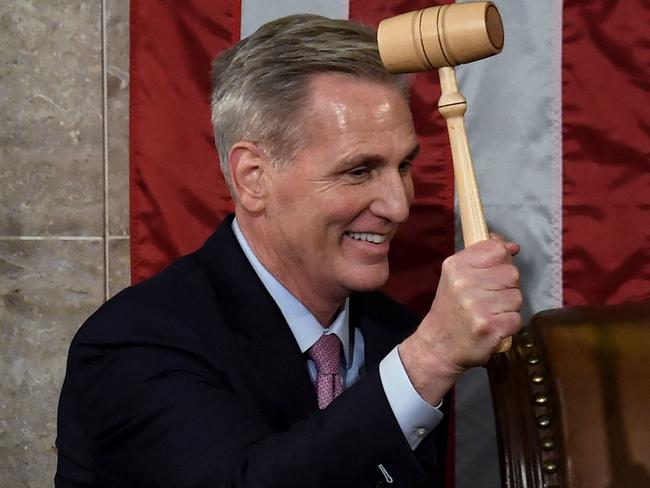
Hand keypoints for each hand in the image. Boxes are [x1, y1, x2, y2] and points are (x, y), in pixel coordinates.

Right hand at [399, 238, 522, 404]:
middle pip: (512, 273)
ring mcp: (476, 305)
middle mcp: (464, 282)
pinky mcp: (490, 327)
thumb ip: (482, 258)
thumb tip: (512, 247)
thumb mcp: (457, 276)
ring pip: (517, 296)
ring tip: (489, 314)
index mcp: (455, 265)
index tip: (493, 273)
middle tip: (488, 299)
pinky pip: (517, 318)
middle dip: (506, 287)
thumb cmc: (451, 309)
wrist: (438, 346)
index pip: (497, 249)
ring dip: (508, 307)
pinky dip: (508, 325)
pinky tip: (492, 327)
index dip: (502, 261)